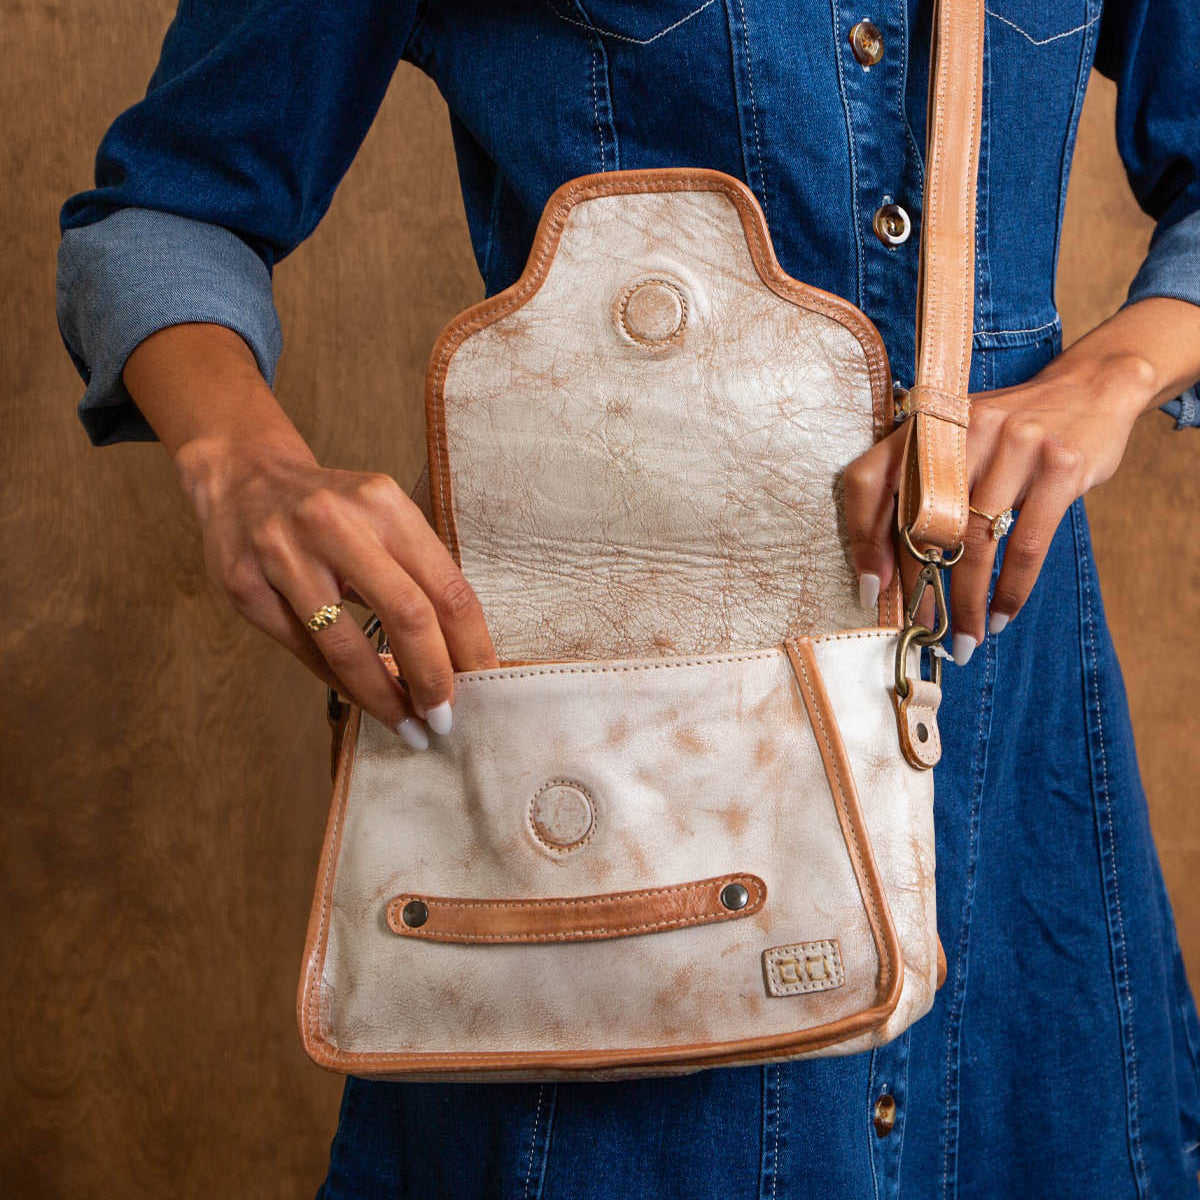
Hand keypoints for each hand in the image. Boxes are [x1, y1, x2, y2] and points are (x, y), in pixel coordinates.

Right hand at [181, 443, 499, 744]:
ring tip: (410, 726)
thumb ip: (417, 573)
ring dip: (385, 697)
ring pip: (347, 647)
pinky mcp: (245, 586)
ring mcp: (284, 554)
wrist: (242, 476)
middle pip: (405, 615)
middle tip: (446, 718)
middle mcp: (334, 523)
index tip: (485, 683)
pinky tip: (367, 701)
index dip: (471, 646)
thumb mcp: (380, 518)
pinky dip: (343, 685)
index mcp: (383, 504)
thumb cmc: (329, 509)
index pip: (446, 587)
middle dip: (433, 678)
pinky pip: (306, 652)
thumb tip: (460, 655)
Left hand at [843, 348, 1156, 663]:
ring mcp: (1014, 444)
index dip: (862, 539)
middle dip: (920, 588)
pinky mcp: (1059, 465)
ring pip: (975, 542)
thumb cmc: (1009, 430)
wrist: (1090, 387)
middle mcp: (962, 428)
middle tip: (923, 629)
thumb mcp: (956, 440)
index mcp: (924, 424)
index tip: (870, 590)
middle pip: (923, 523)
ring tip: (965, 638)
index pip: (869, 480)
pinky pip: (1026, 544)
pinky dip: (1011, 589)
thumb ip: (921, 487)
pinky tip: (1001, 615)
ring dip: (968, 601)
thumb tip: (885, 570)